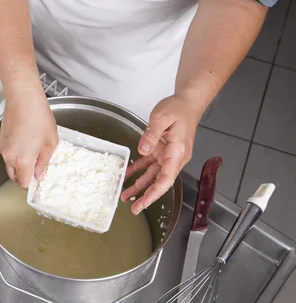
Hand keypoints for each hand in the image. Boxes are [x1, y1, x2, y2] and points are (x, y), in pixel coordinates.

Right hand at [0, 89, 57, 187]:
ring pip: (10, 164)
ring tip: (33, 150)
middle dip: (24, 176)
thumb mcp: (50, 143)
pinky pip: (7, 153)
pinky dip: (15, 153)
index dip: (32, 183)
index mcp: (22, 160)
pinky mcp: (1, 139)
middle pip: (14, 176)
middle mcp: (9, 157)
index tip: (39, 178)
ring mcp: (3, 148)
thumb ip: (44, 162)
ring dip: (19, 164)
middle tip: (37, 167)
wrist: (23, 98)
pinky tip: (26, 140)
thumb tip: (40, 175)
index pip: (23, 183)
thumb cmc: (38, 117)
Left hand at [121, 93, 202, 214]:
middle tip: (134, 209)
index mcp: (177, 151)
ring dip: (139, 186)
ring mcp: (167, 154)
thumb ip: (152, 133)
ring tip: (125, 196)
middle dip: (147, 196)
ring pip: (152, 175)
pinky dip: (137, 170)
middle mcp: (174, 157)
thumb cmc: (179, 108)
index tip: (145, 203)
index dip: (155, 192)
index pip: (167, 178)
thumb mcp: (162, 117)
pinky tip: (126, 176)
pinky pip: (148, 163)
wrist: (187, 102)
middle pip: (159, 181)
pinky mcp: (161, 150)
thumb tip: (143, 149)